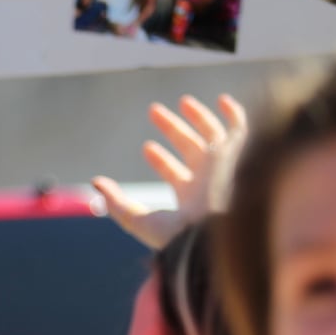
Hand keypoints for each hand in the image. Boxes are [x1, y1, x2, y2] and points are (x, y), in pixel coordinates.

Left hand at [92, 93, 247, 249]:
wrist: (215, 233)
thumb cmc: (178, 234)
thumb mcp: (137, 219)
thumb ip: (116, 203)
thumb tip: (95, 183)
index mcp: (189, 197)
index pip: (174, 172)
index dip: (160, 159)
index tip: (146, 147)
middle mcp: (208, 179)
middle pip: (189, 147)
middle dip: (172, 128)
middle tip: (154, 110)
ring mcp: (223, 166)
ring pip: (212, 134)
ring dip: (199, 117)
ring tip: (183, 102)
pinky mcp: (239, 153)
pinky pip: (240, 128)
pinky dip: (233, 113)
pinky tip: (221, 100)